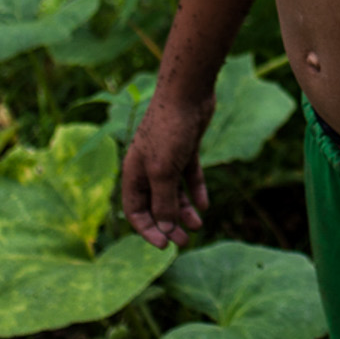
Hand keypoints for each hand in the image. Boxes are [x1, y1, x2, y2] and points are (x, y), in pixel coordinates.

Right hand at [120, 91, 212, 247]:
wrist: (187, 93)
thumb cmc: (168, 131)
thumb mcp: (163, 172)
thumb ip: (163, 201)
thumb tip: (165, 228)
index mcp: (134, 173)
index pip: (135, 210)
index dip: (147, 230)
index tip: (164, 245)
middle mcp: (148, 167)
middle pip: (156, 204)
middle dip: (168, 224)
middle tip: (184, 241)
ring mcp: (167, 158)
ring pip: (174, 193)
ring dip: (184, 211)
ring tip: (198, 226)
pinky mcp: (185, 149)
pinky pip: (189, 176)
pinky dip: (196, 191)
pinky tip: (205, 206)